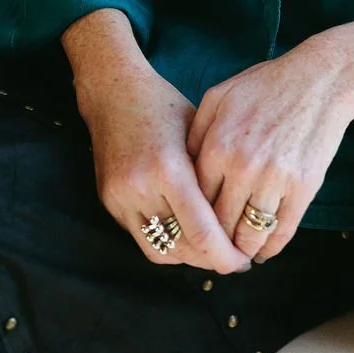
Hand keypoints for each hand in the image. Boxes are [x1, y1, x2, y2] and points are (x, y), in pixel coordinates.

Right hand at [76, 59, 251, 274]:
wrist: (112, 92)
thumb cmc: (163, 105)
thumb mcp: (198, 131)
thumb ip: (213, 175)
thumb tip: (241, 216)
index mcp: (169, 168)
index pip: (202, 234)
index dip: (226, 256)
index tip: (244, 261)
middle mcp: (141, 188)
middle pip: (183, 249)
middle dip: (211, 261)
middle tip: (234, 258)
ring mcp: (120, 198)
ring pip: (160, 252)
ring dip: (188, 258)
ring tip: (210, 251)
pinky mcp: (109, 202)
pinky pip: (142, 238)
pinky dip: (166, 243)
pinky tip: (184, 235)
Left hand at [185, 37, 353, 261]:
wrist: (320, 80)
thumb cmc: (267, 85)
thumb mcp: (219, 96)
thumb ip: (196, 132)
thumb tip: (182, 169)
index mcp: (218, 145)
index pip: (195, 201)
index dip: (192, 220)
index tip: (193, 230)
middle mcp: (243, 167)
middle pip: (220, 225)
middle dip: (214, 244)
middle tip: (212, 253)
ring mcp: (275, 179)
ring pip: (250, 235)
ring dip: (242, 250)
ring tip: (238, 254)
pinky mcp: (303, 188)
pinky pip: (282, 232)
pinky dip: (271, 248)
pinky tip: (263, 250)